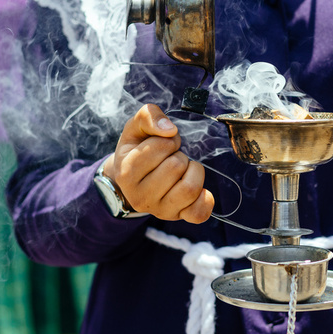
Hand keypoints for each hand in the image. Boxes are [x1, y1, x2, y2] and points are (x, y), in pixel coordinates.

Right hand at [102, 104, 213, 222]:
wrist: (132, 180)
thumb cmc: (137, 149)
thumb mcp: (136, 128)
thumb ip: (148, 116)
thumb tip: (169, 129)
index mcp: (126, 172)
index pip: (161, 147)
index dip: (168, 140)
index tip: (162, 145)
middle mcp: (140, 197)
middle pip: (176, 166)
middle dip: (179, 155)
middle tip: (171, 157)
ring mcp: (159, 210)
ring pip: (190, 189)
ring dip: (193, 171)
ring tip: (184, 169)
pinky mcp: (177, 217)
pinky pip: (198, 213)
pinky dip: (205, 200)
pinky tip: (200, 189)